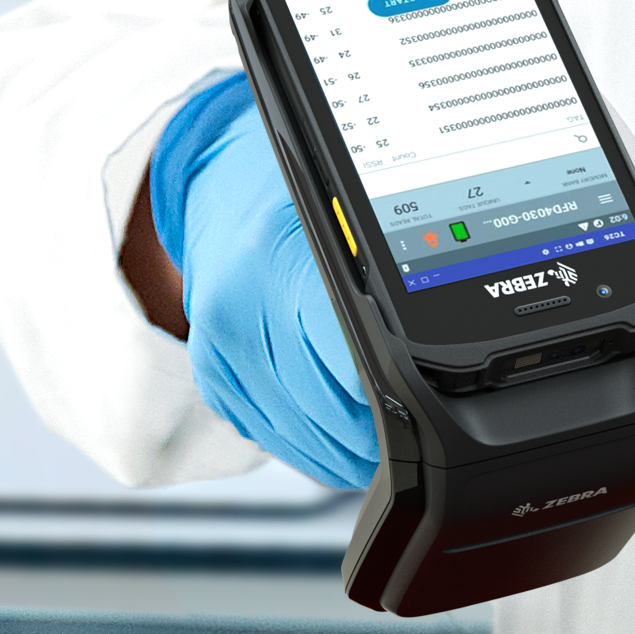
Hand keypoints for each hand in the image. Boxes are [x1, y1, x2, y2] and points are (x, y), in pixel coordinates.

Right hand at [147, 73, 378, 488]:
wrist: (218, 181)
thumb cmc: (288, 198)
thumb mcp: (342, 221)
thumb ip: (374, 283)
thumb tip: (424, 359)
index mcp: (281, 262)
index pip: (347, 366)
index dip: (386, 408)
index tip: (417, 422)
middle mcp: (242, 307)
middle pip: (321, 409)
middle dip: (368, 438)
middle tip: (407, 445)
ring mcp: (219, 345)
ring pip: (291, 431)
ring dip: (337, 452)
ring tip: (373, 451)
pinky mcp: (209, 371)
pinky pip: (262, 430)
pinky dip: (300, 442)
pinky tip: (326, 437)